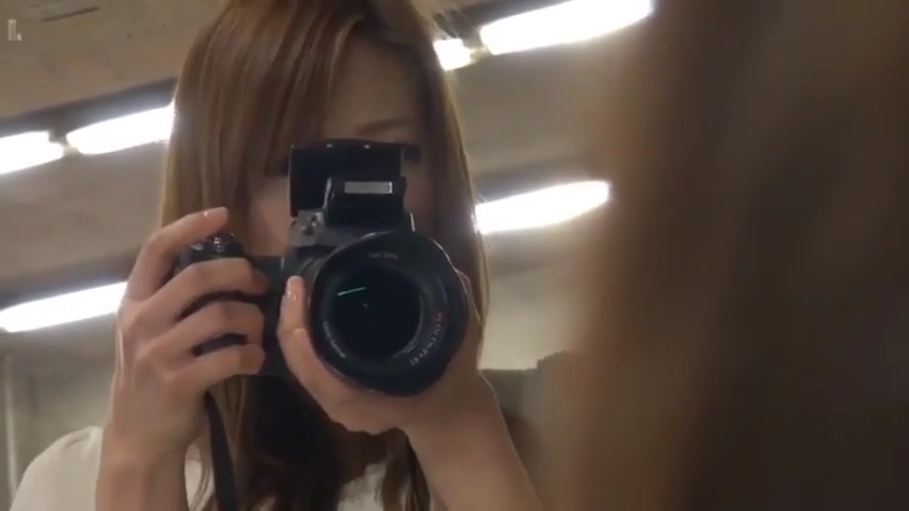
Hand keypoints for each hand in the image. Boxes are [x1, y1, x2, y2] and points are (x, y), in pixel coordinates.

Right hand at [106, 208, 265, 459]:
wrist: (138, 436)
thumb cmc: (151, 376)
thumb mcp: (148, 330)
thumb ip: (172, 299)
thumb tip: (223, 265)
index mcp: (133, 301)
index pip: (156, 249)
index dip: (189, 225)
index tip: (222, 215)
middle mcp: (141, 321)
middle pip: (197, 275)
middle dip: (239, 273)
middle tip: (259, 284)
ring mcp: (157, 352)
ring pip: (219, 314)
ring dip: (251, 318)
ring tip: (258, 329)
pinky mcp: (178, 381)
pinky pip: (228, 356)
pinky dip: (251, 354)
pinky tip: (254, 359)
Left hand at [276, 275, 493, 435]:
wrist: (450, 411)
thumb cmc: (451, 376)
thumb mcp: (459, 340)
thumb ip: (452, 307)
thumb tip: (440, 268)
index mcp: (371, 401)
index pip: (317, 372)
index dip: (298, 332)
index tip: (298, 289)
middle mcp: (348, 407)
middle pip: (302, 367)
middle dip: (292, 325)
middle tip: (296, 284)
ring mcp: (340, 404)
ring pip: (303, 368)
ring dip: (296, 330)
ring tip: (299, 292)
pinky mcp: (338, 393)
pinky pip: (311, 366)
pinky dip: (306, 339)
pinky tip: (310, 311)